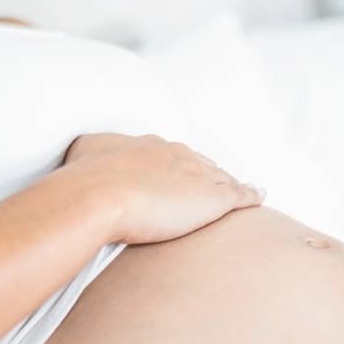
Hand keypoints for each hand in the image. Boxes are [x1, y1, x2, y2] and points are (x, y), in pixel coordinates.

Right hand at [63, 133, 264, 244]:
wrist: (99, 194)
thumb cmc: (87, 177)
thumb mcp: (85, 152)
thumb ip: (94, 151)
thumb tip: (89, 152)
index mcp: (149, 145)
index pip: (171, 155)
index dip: (176, 166)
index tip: (176, 175)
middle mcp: (177, 154)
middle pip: (200, 163)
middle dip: (205, 173)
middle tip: (207, 186)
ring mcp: (197, 174)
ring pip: (221, 177)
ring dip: (230, 183)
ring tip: (239, 191)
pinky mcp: (213, 198)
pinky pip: (239, 194)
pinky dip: (250, 194)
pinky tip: (258, 196)